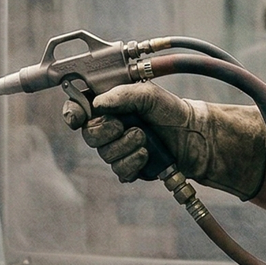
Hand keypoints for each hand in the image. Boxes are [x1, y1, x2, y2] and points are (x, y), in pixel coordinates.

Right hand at [62, 84, 265, 198]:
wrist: (193, 136)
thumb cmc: (171, 111)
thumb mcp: (149, 94)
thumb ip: (123, 95)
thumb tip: (99, 104)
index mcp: (109, 105)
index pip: (78, 108)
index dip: (72, 113)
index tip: (76, 117)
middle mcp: (109, 126)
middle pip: (89, 135)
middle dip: (107, 131)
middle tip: (128, 126)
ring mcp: (117, 148)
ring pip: (105, 154)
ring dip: (126, 147)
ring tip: (145, 139)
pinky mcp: (128, 167)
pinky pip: (119, 170)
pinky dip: (132, 163)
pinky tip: (146, 156)